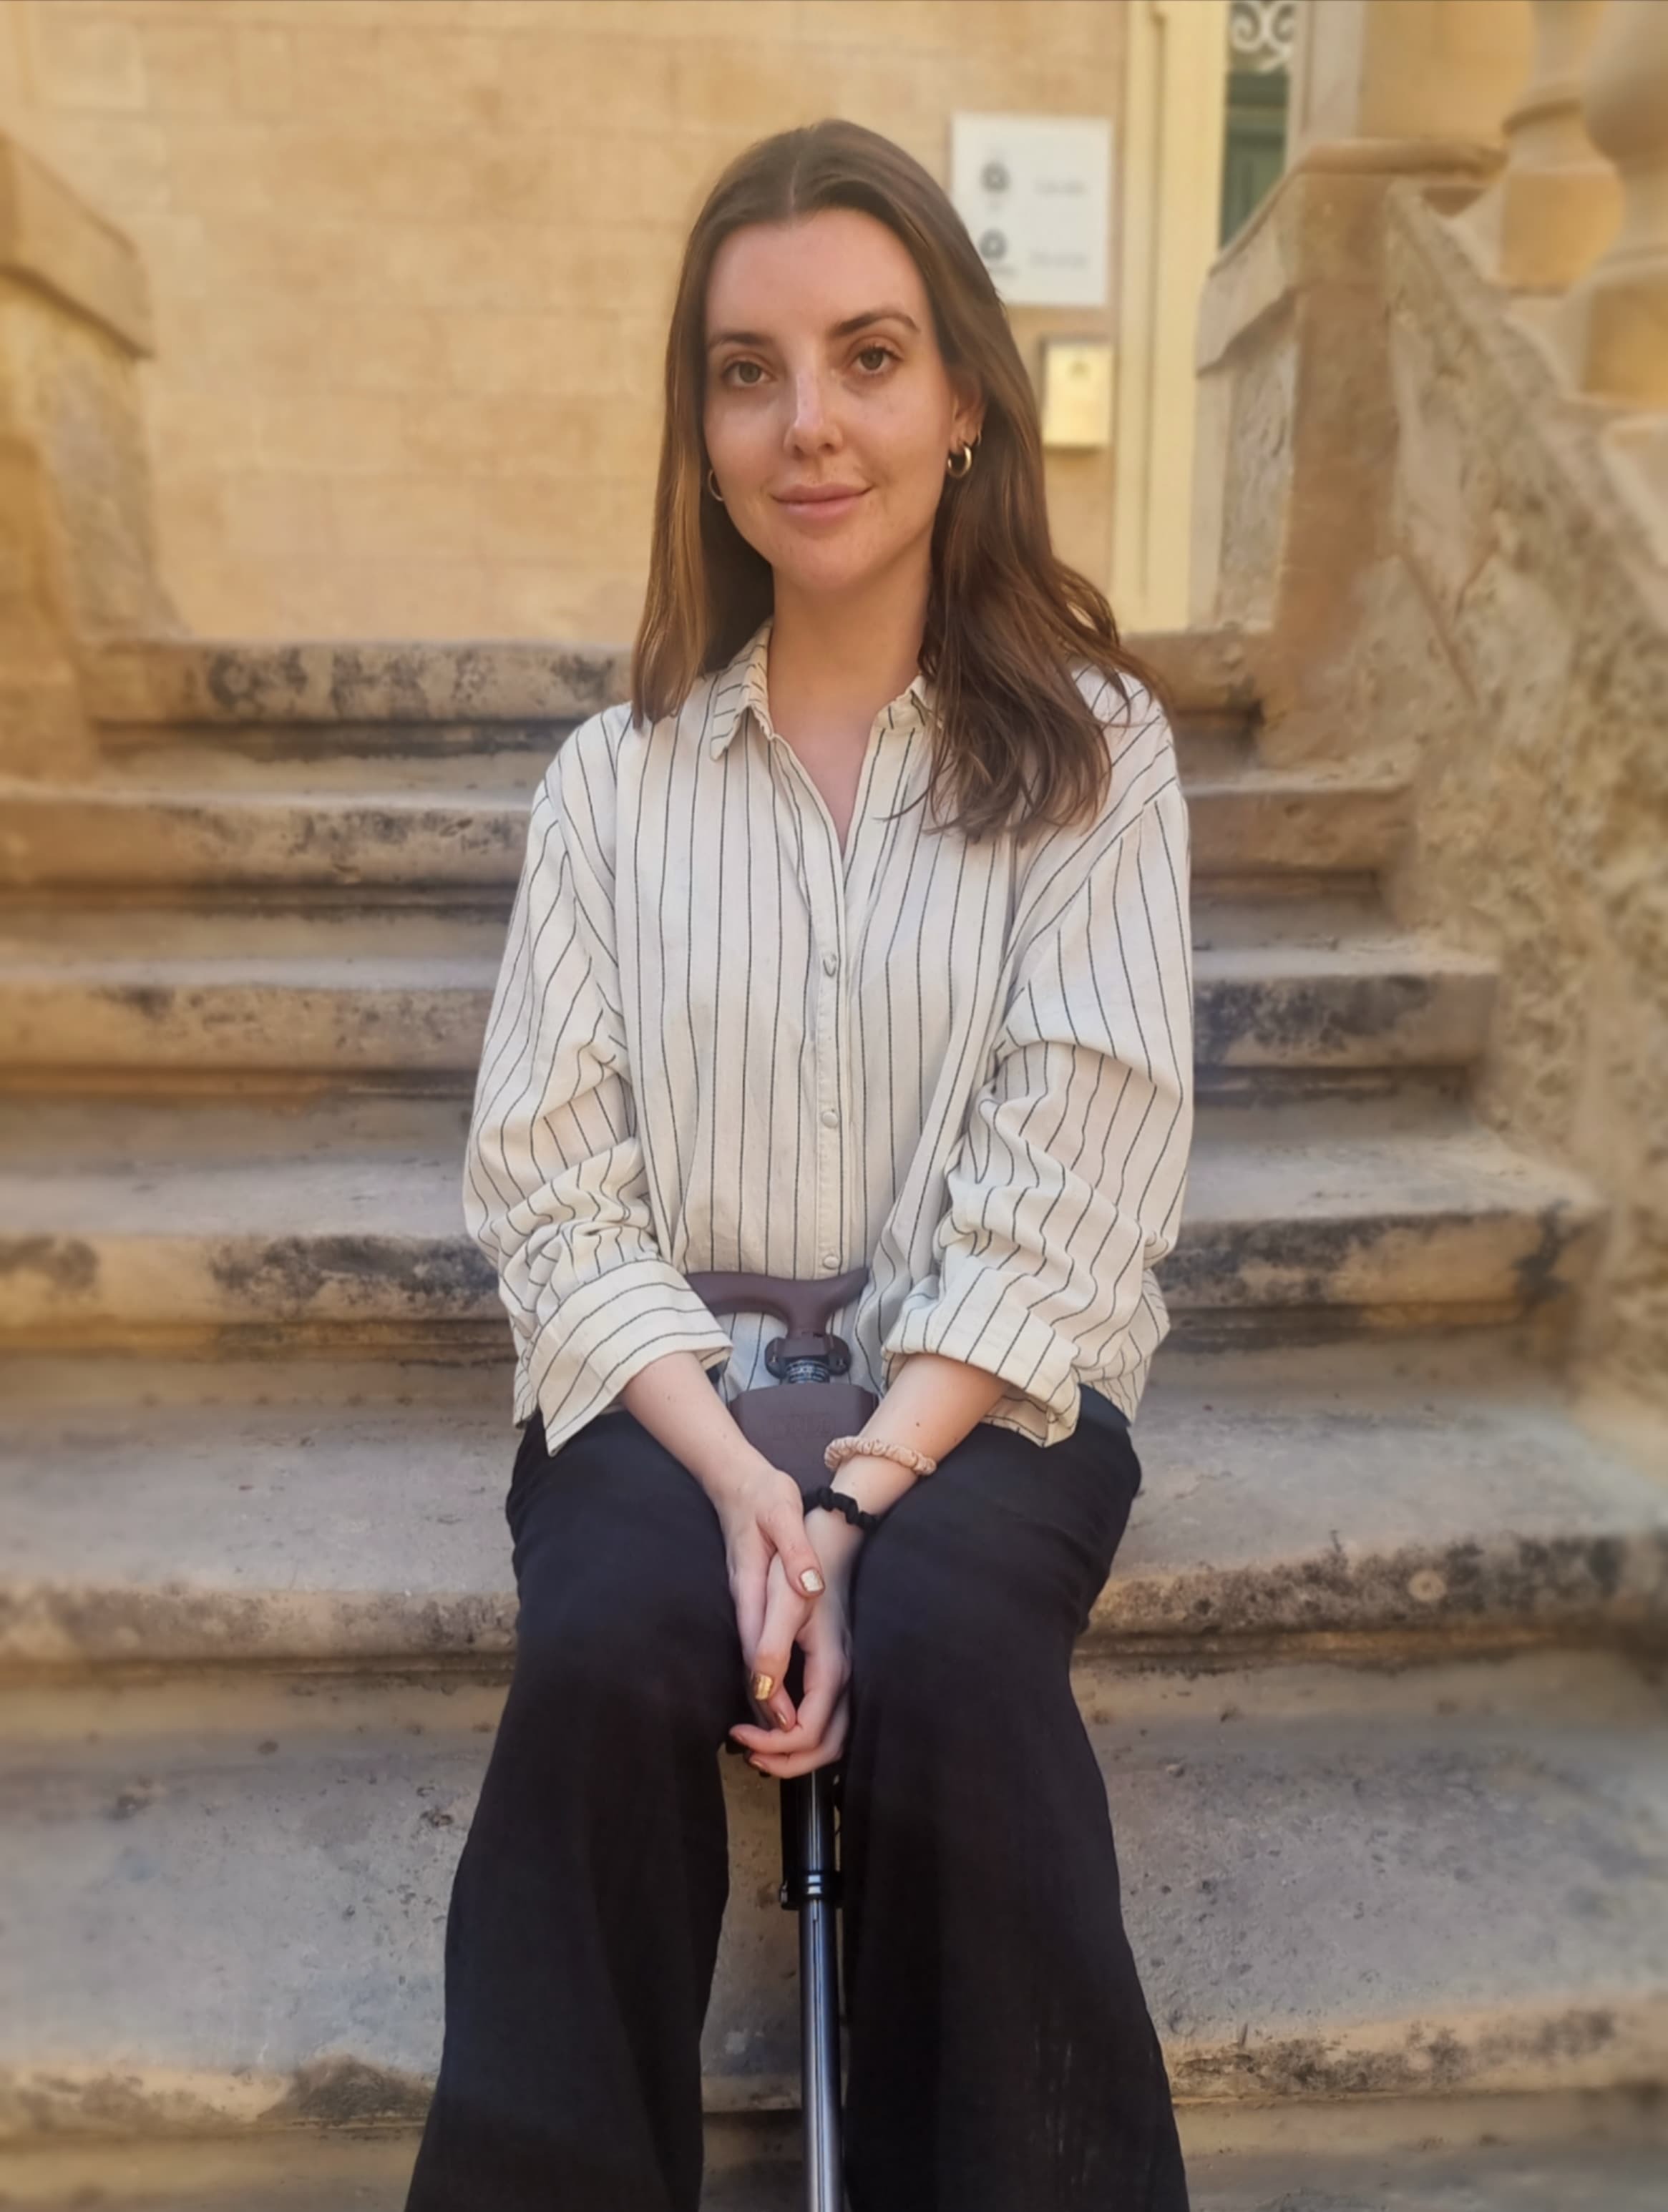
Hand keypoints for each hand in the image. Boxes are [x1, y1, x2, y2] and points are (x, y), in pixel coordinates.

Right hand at [709, 1458, 828, 1732]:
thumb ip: (794, 1550)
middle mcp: (748, 1606)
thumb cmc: (764, 1496)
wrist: (739, 1482)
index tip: (785, 1729)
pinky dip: (767, 1684)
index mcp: (757, 1590)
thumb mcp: (782, 1512)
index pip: (759, 1653)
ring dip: (766, 1707)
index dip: (771, 1695)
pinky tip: (781, 1702)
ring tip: (784, 1744)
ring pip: (753, 1667)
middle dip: (766, 1717)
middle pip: (752, 1672)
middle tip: (781, 1752)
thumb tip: (808, 1585)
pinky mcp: (753, 1607)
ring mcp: (748, 1608)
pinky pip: (757, 1653)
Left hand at [730, 1543, 852, 1777]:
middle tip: (749, 1756)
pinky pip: (827, 1718)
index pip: (809, 1731)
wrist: (825, 1543)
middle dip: (789, 1762)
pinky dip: (803, 1735)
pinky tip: (774, 1723)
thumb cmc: (797, 1572)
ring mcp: (842, 1674)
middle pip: (828, 1745)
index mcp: (830, 1668)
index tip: (739, 1735)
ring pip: (832, 1736)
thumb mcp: (780, 1605)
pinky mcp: (833, 1669)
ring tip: (758, 1749)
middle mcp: (843, 1677)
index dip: (774, 1745)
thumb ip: (771, 1652)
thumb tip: (764, 1700)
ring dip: (797, 1752)